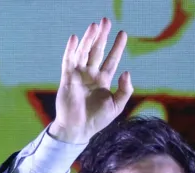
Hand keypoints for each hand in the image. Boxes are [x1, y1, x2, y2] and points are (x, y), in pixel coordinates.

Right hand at [50, 17, 132, 143]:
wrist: (78, 129)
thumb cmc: (97, 120)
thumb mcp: (117, 106)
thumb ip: (125, 90)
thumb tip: (127, 72)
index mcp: (103, 80)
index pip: (111, 59)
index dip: (117, 47)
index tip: (123, 33)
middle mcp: (90, 75)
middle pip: (97, 51)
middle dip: (102, 36)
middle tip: (106, 21)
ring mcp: (78, 75)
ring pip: (84, 52)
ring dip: (88, 39)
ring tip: (95, 26)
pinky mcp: (67, 78)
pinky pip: (69, 61)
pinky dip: (71, 49)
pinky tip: (75, 38)